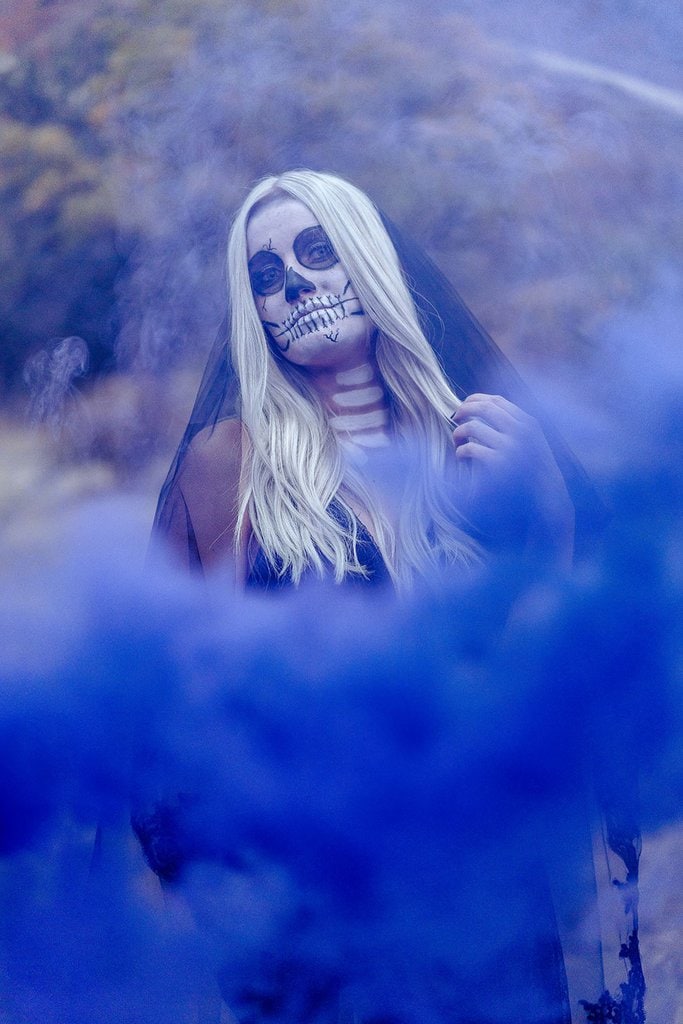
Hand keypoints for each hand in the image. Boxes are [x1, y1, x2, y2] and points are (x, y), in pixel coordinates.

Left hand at [450, 394, 574, 563]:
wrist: (547, 498)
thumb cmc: (534, 471)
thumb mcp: (531, 442)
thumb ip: (514, 426)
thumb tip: (484, 408)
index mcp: (528, 423)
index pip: (497, 400)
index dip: (476, 399)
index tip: (464, 405)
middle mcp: (521, 431)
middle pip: (484, 408)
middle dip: (464, 410)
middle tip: (454, 418)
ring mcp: (510, 448)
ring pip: (473, 427)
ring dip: (459, 433)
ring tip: (457, 442)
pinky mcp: (498, 465)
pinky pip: (470, 449)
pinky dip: (460, 452)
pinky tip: (461, 458)